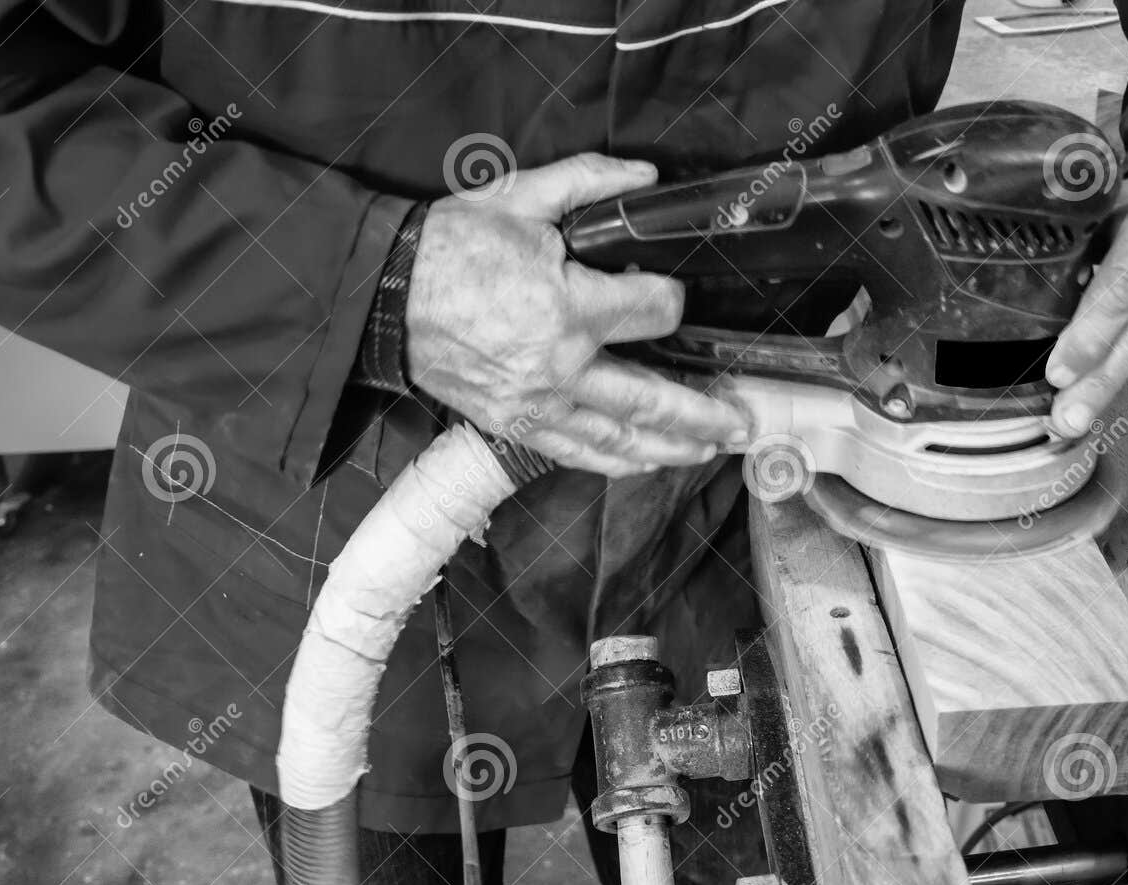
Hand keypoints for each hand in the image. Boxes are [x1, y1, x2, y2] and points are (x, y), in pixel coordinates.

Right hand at [405, 153, 750, 476]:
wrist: (385, 296)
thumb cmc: (451, 246)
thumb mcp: (521, 196)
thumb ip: (591, 182)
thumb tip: (646, 178)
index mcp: (567, 306)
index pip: (653, 314)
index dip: (671, 302)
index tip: (672, 299)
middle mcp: (560, 367)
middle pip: (652, 399)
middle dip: (704, 414)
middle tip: (741, 422)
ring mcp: (537, 405)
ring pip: (620, 438)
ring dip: (672, 447)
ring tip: (710, 449)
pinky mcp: (515, 426)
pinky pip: (578, 453)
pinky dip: (618, 462)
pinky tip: (648, 461)